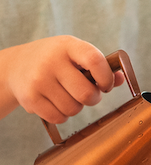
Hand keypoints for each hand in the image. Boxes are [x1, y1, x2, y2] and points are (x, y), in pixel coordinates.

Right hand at [2, 36, 123, 122]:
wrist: (16, 66)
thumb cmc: (55, 60)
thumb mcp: (75, 54)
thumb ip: (100, 66)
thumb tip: (120, 79)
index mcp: (68, 46)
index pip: (95, 61)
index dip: (106, 78)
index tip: (105, 85)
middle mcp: (51, 62)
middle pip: (86, 94)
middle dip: (93, 99)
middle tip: (87, 94)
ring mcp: (39, 80)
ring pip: (73, 109)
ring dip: (76, 107)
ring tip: (68, 96)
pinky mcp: (30, 98)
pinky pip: (58, 118)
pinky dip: (62, 115)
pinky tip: (56, 103)